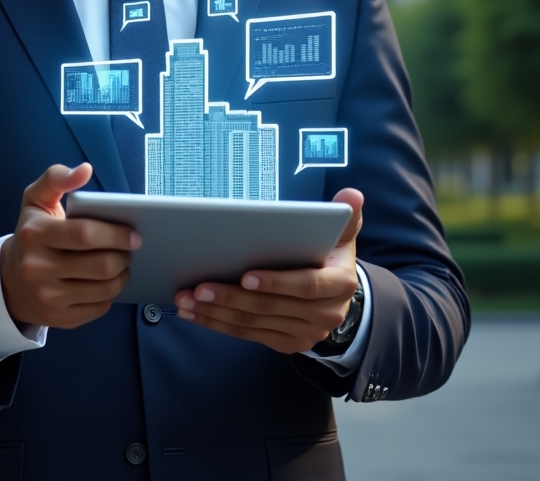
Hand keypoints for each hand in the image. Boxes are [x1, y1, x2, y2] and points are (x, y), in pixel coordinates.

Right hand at [0, 163, 140, 329]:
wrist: (10, 280)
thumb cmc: (32, 232)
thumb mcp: (36, 199)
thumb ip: (57, 177)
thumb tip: (85, 169)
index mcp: (35, 234)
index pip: (85, 234)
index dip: (116, 234)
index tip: (134, 233)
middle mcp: (37, 268)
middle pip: (100, 265)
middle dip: (124, 256)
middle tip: (131, 249)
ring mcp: (47, 297)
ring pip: (104, 289)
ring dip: (122, 275)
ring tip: (122, 263)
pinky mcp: (58, 318)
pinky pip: (99, 308)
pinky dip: (110, 294)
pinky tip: (107, 282)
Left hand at [174, 188, 363, 353]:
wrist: (337, 294)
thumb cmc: (330, 255)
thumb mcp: (342, 233)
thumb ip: (346, 215)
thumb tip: (352, 195)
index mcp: (339, 285)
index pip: (304, 286)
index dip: (275, 282)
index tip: (245, 276)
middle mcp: (324, 315)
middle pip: (270, 307)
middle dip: (230, 297)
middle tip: (198, 287)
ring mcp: (305, 333)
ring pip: (253, 323)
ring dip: (216, 313)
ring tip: (187, 299)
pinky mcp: (286, 343)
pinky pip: (248, 334)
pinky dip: (218, 325)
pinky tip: (195, 314)